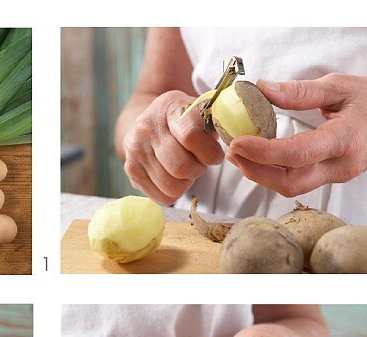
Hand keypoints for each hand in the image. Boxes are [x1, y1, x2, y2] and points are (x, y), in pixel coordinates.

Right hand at [120, 90, 224, 204]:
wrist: (149, 123)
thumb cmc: (185, 121)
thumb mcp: (201, 113)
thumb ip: (216, 124)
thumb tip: (235, 142)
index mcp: (168, 107)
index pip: (191, 137)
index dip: (210, 153)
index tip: (215, 155)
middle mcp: (147, 127)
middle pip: (181, 167)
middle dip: (198, 170)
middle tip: (199, 164)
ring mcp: (135, 150)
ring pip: (172, 186)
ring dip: (186, 183)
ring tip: (186, 170)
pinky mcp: (131, 171)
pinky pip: (162, 197)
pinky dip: (174, 193)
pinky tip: (174, 177)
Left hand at [225, 74, 366, 196]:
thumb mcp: (338, 86)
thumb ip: (298, 92)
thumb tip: (262, 90)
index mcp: (345, 139)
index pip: (297, 155)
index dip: (264, 152)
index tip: (239, 143)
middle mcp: (342, 165)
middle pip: (290, 182)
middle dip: (256, 171)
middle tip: (233, 152)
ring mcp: (339, 175)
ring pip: (293, 187)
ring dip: (262, 175)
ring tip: (241, 155)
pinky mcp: (333, 178)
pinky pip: (300, 182)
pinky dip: (276, 173)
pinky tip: (261, 159)